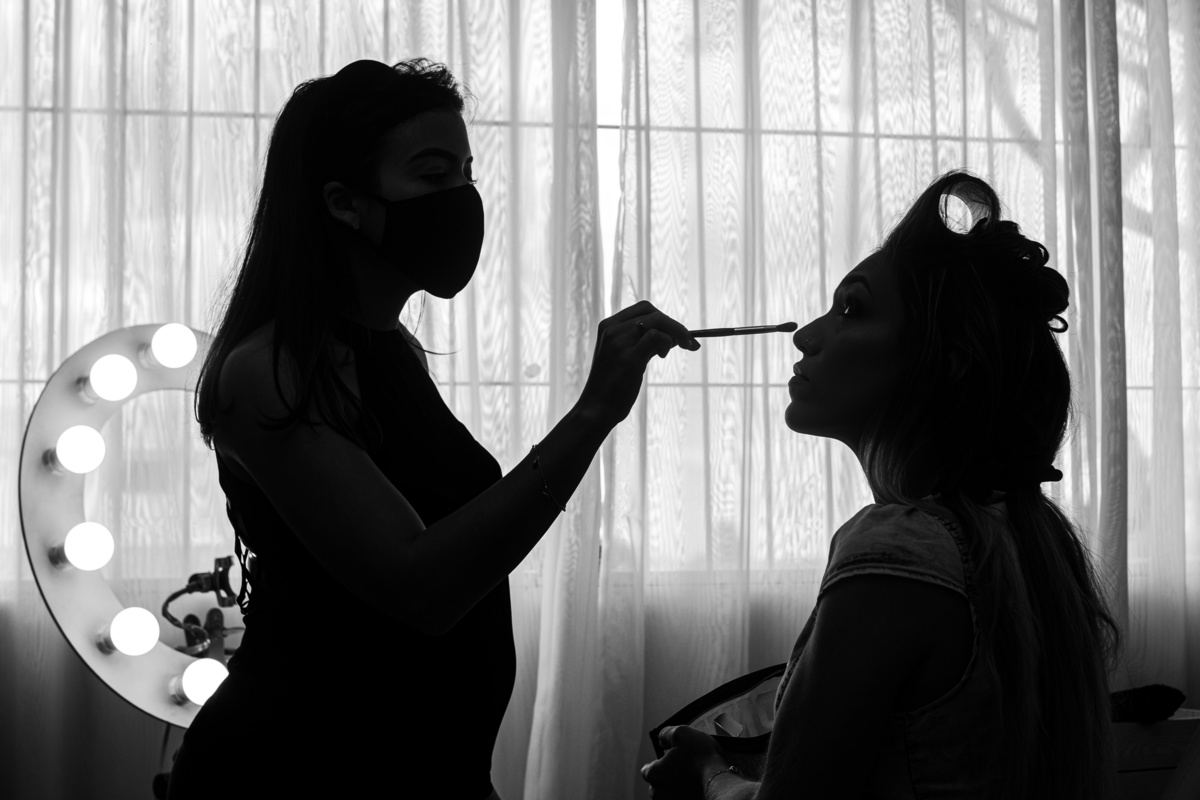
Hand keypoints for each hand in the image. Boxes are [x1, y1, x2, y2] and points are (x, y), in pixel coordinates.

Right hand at [577, 300, 699, 429]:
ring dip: (677, 333)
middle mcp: (612, 329)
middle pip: (652, 312)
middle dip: (674, 325)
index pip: (643, 309)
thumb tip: (675, 335)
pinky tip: (663, 356)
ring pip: (657, 321)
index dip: (664, 318)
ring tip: (680, 348)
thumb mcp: (626, 356)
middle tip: (688, 342)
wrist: (596, 409)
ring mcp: (619, 342)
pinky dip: (668, 342)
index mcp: (608, 326)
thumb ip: (644, 343)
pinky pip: (657, 337)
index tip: (677, 333)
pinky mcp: (629, 358)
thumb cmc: (613, 386)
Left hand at [640, 725, 726, 799]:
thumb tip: (662, 740)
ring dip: (679, 785)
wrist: (721, 783)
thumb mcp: (682, 733)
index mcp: (653, 775)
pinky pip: (683, 797)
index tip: (673, 758)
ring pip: (671, 792)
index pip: (648, 769)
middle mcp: (659, 794)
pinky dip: (689, 793)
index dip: (661, 761)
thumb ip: (666, 734)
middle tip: (686, 766)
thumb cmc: (701, 759)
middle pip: (659, 782)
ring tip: (695, 776)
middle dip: (669, 775)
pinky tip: (699, 786)